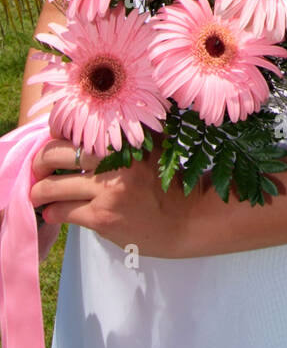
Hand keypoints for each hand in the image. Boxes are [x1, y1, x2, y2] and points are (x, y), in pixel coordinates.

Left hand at [30, 137, 204, 258]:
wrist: (187, 218)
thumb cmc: (167, 182)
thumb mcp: (152, 146)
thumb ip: (125, 136)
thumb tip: (83, 131)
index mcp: (125, 138)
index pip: (74, 129)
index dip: (54, 138)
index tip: (52, 147)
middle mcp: (116, 159)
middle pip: (55, 153)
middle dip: (40, 163)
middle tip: (39, 170)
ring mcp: (108, 189)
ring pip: (52, 187)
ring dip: (39, 192)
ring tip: (39, 195)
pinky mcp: (103, 217)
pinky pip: (62, 212)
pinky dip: (53, 213)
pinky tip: (55, 213)